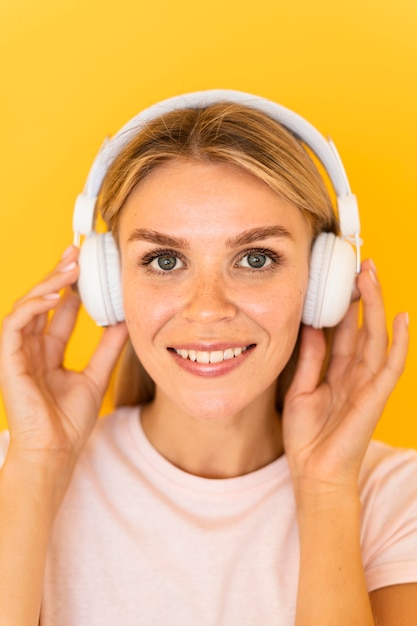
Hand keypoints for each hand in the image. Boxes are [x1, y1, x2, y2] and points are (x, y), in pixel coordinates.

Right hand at [0, 247, 128, 461]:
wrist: (55, 452)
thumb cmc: (69, 422)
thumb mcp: (96, 375)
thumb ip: (107, 348)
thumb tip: (124, 322)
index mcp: (48, 351)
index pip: (58, 310)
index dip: (70, 286)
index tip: (87, 265)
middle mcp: (31, 347)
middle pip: (41, 301)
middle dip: (57, 275)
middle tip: (76, 253)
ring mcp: (18, 353)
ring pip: (26, 306)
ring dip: (46, 284)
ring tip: (70, 268)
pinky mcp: (8, 360)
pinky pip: (14, 325)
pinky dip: (33, 308)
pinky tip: (54, 297)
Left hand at [282, 259, 408, 492]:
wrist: (314, 473)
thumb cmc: (307, 437)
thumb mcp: (300, 390)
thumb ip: (309, 359)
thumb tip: (310, 326)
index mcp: (338, 371)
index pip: (344, 330)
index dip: (343, 303)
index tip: (339, 276)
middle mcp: (357, 373)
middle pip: (363, 327)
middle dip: (363, 296)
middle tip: (360, 264)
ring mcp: (368, 384)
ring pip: (377, 337)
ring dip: (375, 306)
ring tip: (371, 276)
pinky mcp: (376, 397)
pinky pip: (391, 365)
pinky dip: (400, 342)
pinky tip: (402, 317)